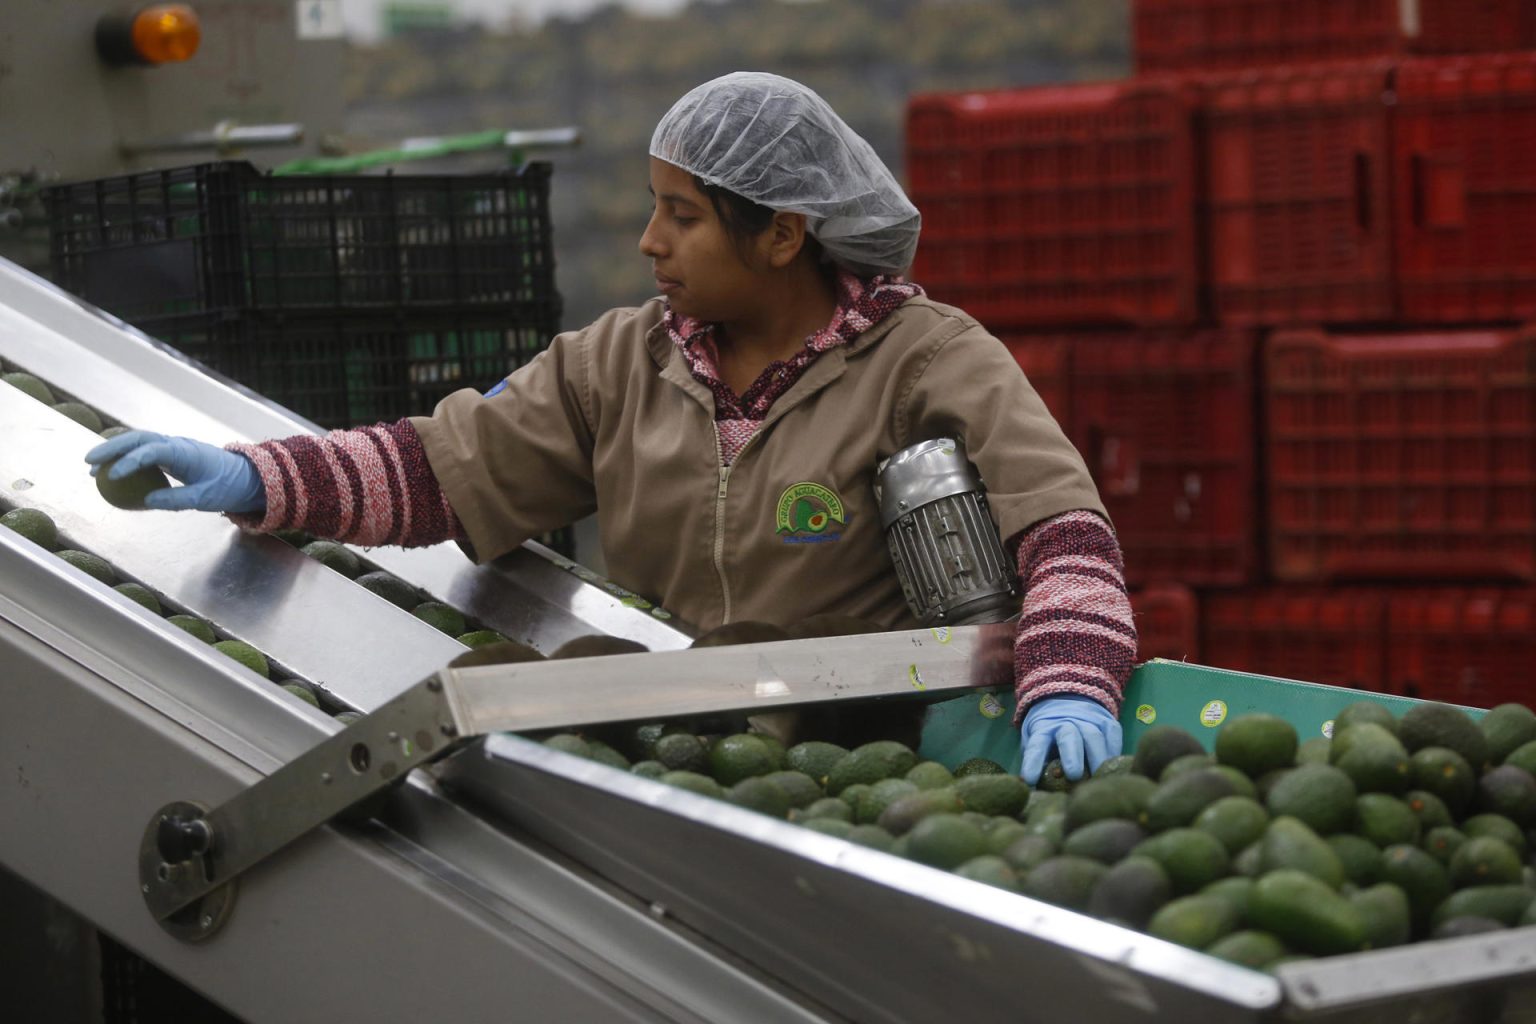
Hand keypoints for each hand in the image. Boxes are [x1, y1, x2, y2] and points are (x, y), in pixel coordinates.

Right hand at [84, 431, 264, 513]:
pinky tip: (110, 472)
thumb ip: (177, 499)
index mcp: (186, 452)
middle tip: (88, 461)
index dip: (130, 461)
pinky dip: (125, 458)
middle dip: (111, 447)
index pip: (152, 451)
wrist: (245, 476)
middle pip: (138, 438)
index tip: (112, 476)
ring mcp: (173, 447)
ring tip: (91, 467)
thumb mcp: (205, 498)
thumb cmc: (228, 486)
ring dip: (114, 450)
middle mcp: (176, 444)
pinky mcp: (171, 454)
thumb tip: (146, 501)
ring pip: (138, 442)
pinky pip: (143, 451)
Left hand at [1019, 695, 1122, 784]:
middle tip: (1073, 775)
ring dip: (1097, 757)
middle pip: (1068, 737)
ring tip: (1099, 778)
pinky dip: (1113, 751)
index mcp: (1043, 729)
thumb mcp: (1040, 748)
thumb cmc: (1052, 739)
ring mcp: (1087, 720)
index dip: (1032, 762)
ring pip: (1093, 736)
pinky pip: (1112, 735)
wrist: (1069, 704)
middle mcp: (1065, 722)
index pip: (1036, 746)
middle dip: (1071, 756)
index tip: (1029, 780)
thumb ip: (1042, 768)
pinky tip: (1113, 768)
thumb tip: (1040, 795)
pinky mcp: (1106, 722)